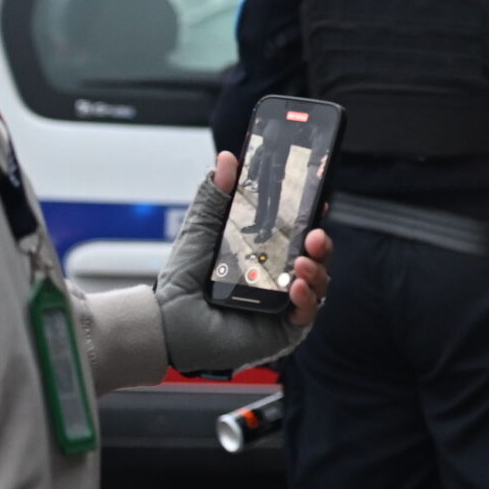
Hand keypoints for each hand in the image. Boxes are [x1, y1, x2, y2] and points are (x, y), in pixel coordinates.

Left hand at [154, 155, 333, 374]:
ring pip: (319, 284)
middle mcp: (280, 278)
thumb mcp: (201, 232)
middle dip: (322, 244)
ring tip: (302, 263)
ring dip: (317, 270)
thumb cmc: (183, 282)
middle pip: (316, 257)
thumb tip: (226, 159)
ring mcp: (285, 304)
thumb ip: (216, 197)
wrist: (166, 323)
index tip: (318, 201)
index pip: (299, 233)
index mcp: (266, 254)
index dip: (312, 218)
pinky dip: (308, 299)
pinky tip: (297, 288)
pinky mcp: (285, 329)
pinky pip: (307, 313)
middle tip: (315, 234)